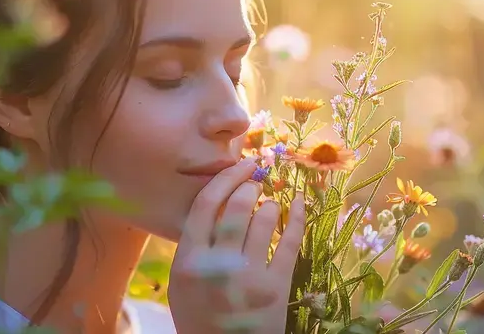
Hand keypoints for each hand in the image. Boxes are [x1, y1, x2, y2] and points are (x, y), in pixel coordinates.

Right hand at [169, 158, 304, 333]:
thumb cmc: (201, 317)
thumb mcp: (183, 283)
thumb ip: (194, 245)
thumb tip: (218, 201)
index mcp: (188, 261)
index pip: (205, 205)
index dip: (225, 179)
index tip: (240, 166)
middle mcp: (217, 266)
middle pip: (236, 207)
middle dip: (250, 187)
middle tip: (257, 182)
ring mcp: (248, 276)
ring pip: (264, 220)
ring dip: (271, 205)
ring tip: (272, 205)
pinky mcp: (276, 288)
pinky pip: (289, 242)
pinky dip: (297, 217)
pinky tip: (300, 205)